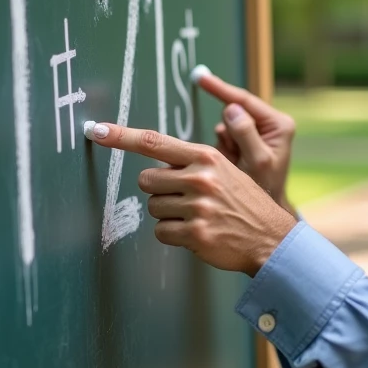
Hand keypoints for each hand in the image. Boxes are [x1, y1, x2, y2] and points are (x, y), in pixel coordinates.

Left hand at [89, 123, 297, 275]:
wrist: (271, 237)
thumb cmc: (243, 203)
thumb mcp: (225, 170)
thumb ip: (192, 163)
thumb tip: (153, 162)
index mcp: (206, 157)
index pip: (154, 142)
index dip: (121, 136)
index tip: (96, 130)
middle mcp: (201, 178)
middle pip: (146, 180)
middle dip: (159, 190)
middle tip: (184, 198)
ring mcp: (198, 207)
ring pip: (152, 208)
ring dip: (168, 215)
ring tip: (196, 216)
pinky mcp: (195, 233)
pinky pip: (161, 232)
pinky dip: (173, 234)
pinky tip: (195, 232)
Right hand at [196, 72, 297, 216]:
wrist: (261, 212)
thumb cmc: (265, 189)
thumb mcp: (259, 162)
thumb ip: (246, 135)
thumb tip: (232, 109)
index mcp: (278, 124)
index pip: (245, 100)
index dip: (221, 89)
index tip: (201, 78)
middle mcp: (268, 125)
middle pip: (233, 112)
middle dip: (227, 133)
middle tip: (235, 155)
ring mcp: (253, 133)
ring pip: (225, 126)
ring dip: (224, 143)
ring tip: (236, 163)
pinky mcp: (241, 142)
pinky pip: (221, 137)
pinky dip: (221, 149)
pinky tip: (232, 164)